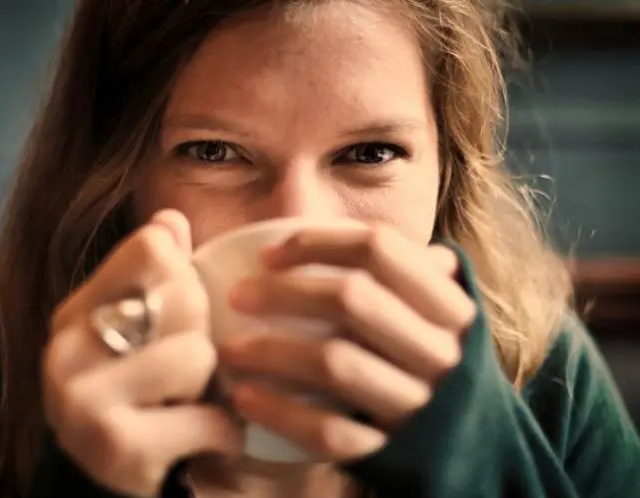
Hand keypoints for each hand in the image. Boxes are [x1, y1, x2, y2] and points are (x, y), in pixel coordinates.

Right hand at [43, 210, 241, 495]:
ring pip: (196, 353)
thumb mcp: (141, 333)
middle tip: (186, 374)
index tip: (178, 319)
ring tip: (188, 406)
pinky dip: (222, 434)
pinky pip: (208, 417)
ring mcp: (82, 399)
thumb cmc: (139, 401)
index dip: (187, 279)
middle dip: (202, 336)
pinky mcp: (115, 446)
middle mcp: (66, 348)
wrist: (107, 490)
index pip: (153, 247)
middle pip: (182, 294)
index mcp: (75, 311)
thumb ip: (154, 275)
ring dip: (212, 389)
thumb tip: (171, 218)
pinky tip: (203, 441)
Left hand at [219, 225, 476, 460]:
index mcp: (448, 304)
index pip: (380, 248)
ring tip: (229, 349)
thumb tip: (331, 228)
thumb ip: (402, 268)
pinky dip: (282, 413)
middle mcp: (440, 350)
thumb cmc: (429, 358)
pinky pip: (331, 431)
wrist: (469, 442)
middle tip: (237, 296)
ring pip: (336, 364)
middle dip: (284, 292)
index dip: (317, 242)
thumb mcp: (433, 310)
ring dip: (272, 352)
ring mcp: (419, 402)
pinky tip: (245, 398)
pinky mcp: (393, 449)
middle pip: (352, 300)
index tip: (268, 253)